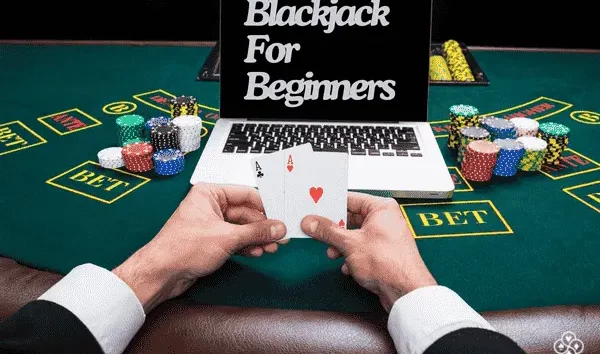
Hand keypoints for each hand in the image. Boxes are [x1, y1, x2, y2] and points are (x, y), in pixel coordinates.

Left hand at [113, 183, 286, 312]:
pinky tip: (257, 251)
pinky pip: (234, 239)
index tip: (281, 216)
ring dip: (256, 238)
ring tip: (272, 247)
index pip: (246, 194)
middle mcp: (210, 205)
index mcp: (209, 193)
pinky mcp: (210, 240)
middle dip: (262, 226)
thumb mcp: (227, 237)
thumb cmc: (183, 248)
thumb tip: (277, 228)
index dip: (266, 206)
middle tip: (280, 236)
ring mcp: (210, 223)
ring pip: (241, 227)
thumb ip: (256, 232)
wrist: (162, 274)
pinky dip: (246, 245)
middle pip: (245, 212)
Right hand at [301, 192, 436, 311]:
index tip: (315, 211)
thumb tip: (312, 222)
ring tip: (334, 254)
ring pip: (355, 236)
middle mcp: (386, 219)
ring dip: (342, 246)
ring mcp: (386, 237)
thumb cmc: (391, 264)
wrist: (406, 292)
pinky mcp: (384, 253)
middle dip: (335, 231)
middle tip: (318, 232)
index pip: (350, 199)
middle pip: (351, 219)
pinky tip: (348, 267)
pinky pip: (362, 249)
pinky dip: (352, 257)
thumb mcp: (349, 243)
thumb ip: (327, 231)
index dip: (331, 206)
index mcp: (382, 208)